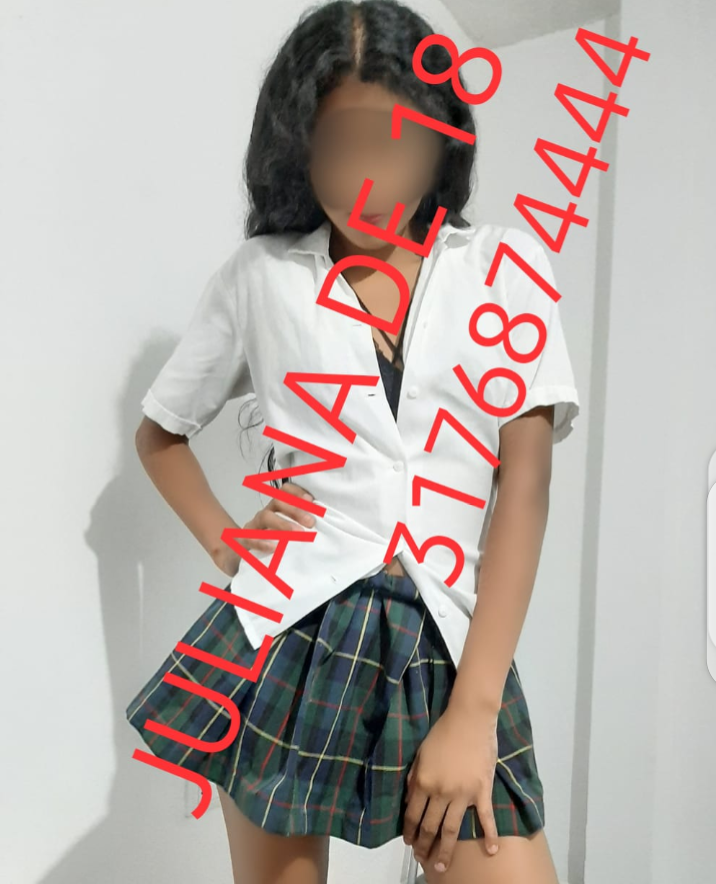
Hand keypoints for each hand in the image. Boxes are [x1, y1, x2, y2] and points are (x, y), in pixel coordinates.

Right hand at [212, 482, 314, 575]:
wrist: (234, 555)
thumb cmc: (267, 543)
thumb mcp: (283, 533)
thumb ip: (297, 526)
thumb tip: (319, 522)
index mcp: (274, 509)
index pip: (284, 492)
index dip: (297, 492)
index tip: (311, 501)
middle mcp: (264, 514)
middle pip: (277, 502)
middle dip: (295, 510)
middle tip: (311, 522)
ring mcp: (252, 526)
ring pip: (265, 516)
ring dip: (282, 523)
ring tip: (297, 532)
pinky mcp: (242, 541)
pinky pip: (250, 538)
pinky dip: (262, 542)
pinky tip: (274, 547)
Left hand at [402, 703, 499, 873]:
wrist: (469, 719)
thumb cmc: (443, 732)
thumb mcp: (420, 753)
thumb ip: (413, 777)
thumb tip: (407, 799)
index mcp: (423, 781)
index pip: (413, 814)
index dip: (410, 831)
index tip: (409, 843)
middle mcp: (441, 792)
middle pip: (431, 826)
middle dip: (424, 845)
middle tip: (422, 858)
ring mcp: (463, 794)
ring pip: (452, 829)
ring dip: (446, 849)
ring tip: (441, 865)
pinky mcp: (482, 791)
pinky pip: (486, 818)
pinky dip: (489, 836)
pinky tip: (491, 851)